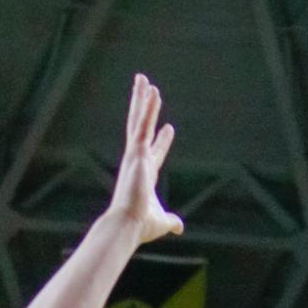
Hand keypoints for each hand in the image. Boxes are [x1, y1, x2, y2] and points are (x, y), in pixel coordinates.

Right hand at [108, 74, 181, 244]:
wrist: (128, 225)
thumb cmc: (140, 227)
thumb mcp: (161, 221)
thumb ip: (171, 221)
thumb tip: (179, 228)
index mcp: (145, 175)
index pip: (155, 153)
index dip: (162, 141)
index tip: (169, 128)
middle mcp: (138, 161)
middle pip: (141, 129)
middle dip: (143, 110)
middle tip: (144, 91)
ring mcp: (135, 154)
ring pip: (138, 120)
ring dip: (142, 100)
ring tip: (144, 79)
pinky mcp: (136, 152)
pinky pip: (142, 124)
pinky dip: (147, 107)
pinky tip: (151, 90)